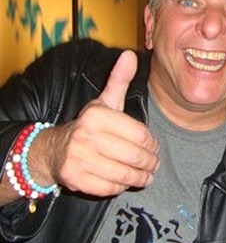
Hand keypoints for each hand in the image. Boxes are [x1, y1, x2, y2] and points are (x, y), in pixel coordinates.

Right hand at [37, 50, 159, 196]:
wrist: (54, 150)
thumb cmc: (89, 125)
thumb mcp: (105, 101)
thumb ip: (119, 80)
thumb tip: (130, 54)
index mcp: (97, 115)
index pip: (140, 134)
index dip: (152, 143)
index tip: (154, 147)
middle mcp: (85, 136)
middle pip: (134, 155)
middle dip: (150, 162)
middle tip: (154, 164)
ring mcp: (78, 159)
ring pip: (124, 174)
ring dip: (140, 178)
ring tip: (146, 176)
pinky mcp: (75, 180)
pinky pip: (110, 188)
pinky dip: (122, 187)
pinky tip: (126, 181)